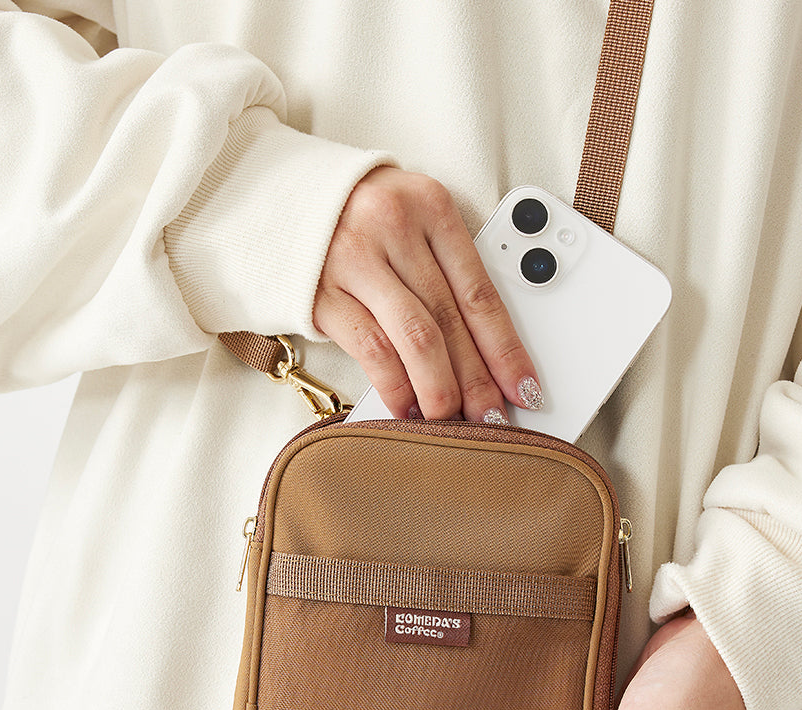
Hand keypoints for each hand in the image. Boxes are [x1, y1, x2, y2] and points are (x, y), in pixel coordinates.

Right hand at [313, 167, 542, 421]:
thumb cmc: (361, 218)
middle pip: (449, 320)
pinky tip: (408, 410)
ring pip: (414, 337)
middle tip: (493, 420)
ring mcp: (354, 259)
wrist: (277, 196)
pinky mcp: (321, 291)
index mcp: (431, 207)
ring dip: (439, 388)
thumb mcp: (413, 223)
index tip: (524, 388)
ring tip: (452, 422)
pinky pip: (370, 348)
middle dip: (477, 379)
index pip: (479, 293)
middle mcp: (394, 227)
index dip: (506, 349)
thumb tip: (484, 352)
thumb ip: (446, 270)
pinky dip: (395, 386)